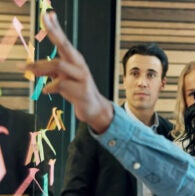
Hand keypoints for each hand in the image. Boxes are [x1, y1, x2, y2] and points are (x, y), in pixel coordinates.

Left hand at [26, 12, 112, 133]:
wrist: (94, 108)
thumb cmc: (77, 91)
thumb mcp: (62, 79)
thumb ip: (50, 71)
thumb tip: (32, 66)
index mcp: (75, 61)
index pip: (63, 41)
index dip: (55, 28)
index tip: (48, 14)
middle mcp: (79, 65)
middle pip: (65, 46)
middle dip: (54, 32)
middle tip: (44, 18)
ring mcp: (82, 77)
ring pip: (58, 65)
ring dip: (39, 66)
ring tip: (25, 68)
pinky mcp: (81, 90)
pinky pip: (60, 84)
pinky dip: (50, 86)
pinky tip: (46, 90)